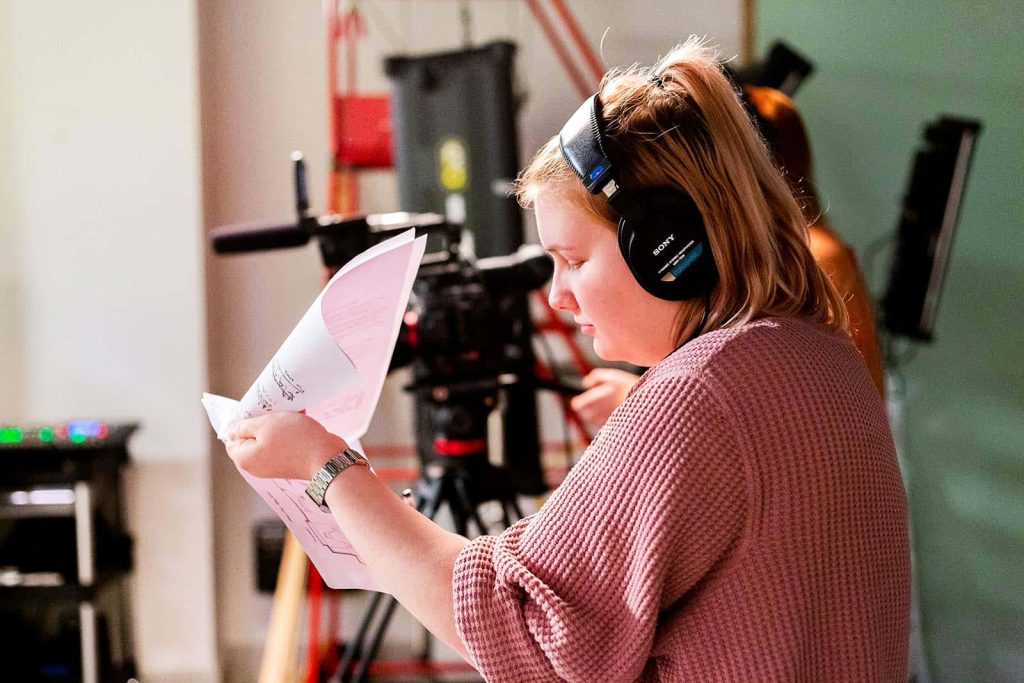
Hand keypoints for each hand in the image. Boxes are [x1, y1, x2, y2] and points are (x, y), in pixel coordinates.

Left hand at [225, 412, 346, 479]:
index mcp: (245, 458)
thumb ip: (244, 426)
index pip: (232, 438)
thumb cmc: (296, 440)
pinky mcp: (289, 462)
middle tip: (273, 409)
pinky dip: (289, 431)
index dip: (242, 422)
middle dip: (262, 421)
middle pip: (251, 438)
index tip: (255, 410)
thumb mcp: (265, 424)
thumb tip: (232, 431)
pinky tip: (299, 419)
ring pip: (269, 438)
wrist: (327, 459)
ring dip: (278, 424)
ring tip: (290, 412)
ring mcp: (273, 465)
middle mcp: (256, 465)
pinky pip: (283, 443)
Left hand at [570, 368, 640, 425]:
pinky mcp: (613, 427)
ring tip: (605, 406)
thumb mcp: (612, 376)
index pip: (577, 405)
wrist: (648, 402)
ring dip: (594, 414)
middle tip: (595, 401)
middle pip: (584, 414)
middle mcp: (599, 411)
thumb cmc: (629, 386)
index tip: (583, 398)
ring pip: (592, 420)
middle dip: (586, 408)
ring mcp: (606, 420)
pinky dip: (603, 420)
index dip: (579, 401)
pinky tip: (613, 412)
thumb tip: (585, 384)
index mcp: (597, 398)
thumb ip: (596, 377)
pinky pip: (602, 424)